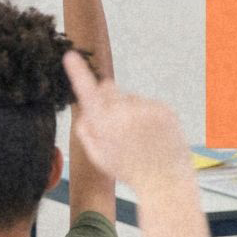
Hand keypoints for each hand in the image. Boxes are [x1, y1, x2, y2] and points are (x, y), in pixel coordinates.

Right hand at [63, 51, 190, 193]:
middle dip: (106, 98)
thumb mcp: (97, 156)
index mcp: (104, 123)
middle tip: (113, 123)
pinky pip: (148, 103)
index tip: (71, 56)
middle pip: (108, 87)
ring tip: (138, 137)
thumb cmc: (129, 171)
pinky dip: (147, 115)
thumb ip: (86, 131)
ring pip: (130, 97)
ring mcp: (147, 108)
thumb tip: (86, 111)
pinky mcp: (164, 109)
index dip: (77, 72)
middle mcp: (125, 111)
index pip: (87, 90)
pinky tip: (151, 135)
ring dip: (129, 110)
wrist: (166, 180)